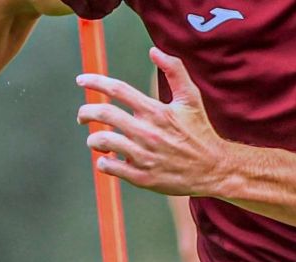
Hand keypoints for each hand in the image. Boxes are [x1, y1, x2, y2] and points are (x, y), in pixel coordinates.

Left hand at [77, 48, 227, 195]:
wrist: (213, 169)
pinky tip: (108, 159)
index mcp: (156, 111)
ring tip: (96, 140)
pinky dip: (103, 162)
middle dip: (86, 112)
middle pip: (103, 114)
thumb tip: (154, 51)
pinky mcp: (142, 177)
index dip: (95, 81)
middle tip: (83, 115)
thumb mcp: (192, 99)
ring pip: (102, 141)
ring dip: (93, 139)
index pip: (117, 90)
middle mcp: (147, 132)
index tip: (81, 81)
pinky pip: (110, 167)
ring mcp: (144, 155)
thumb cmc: (200, 132)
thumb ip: (175, 71)